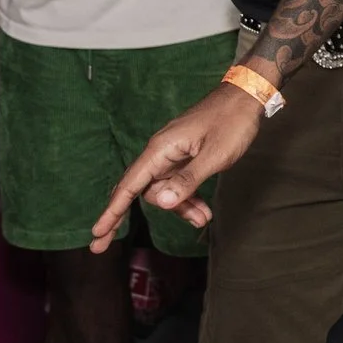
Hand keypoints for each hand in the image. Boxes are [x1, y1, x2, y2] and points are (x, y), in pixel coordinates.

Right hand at [92, 84, 265, 246]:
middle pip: (142, 191)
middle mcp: (161, 152)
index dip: (112, 211)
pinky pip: (178, 183)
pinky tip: (202, 211)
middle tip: (103, 246)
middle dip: (127, 216)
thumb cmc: (231, 123)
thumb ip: (187, 180)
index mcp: (161, 149)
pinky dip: (188, 198)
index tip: (96, 232)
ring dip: (179, 208)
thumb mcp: (214, 155)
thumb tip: (160, 203)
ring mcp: (173, 154)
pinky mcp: (185, 156)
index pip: (129, 185)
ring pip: (164, 190)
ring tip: (202, 220)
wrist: (246, 97)